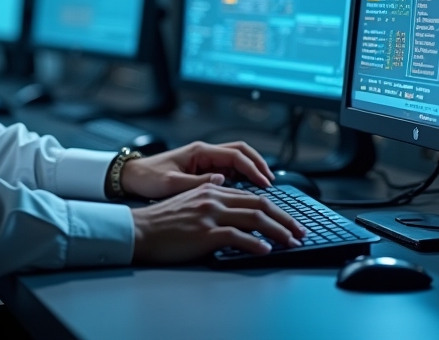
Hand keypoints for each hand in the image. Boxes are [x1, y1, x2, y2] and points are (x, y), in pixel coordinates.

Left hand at [120, 140, 274, 199]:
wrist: (133, 176)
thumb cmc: (149, 178)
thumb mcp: (172, 183)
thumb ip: (197, 182)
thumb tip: (223, 181)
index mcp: (199, 152)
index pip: (235, 155)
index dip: (253, 168)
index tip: (264, 183)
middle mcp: (204, 152)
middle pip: (241, 152)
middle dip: (258, 164)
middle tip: (271, 182)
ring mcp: (205, 160)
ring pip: (237, 160)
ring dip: (252, 169)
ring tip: (264, 186)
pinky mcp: (203, 169)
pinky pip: (229, 169)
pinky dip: (241, 177)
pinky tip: (247, 190)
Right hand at [130, 183, 306, 262]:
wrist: (139, 231)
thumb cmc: (162, 222)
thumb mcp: (190, 203)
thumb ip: (213, 203)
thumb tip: (236, 212)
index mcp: (212, 189)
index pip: (252, 196)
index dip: (275, 209)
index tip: (288, 221)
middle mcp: (214, 198)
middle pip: (260, 205)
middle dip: (285, 220)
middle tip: (299, 232)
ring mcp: (210, 215)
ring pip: (254, 219)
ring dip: (278, 232)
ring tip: (291, 242)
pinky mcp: (205, 233)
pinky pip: (238, 237)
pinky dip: (256, 244)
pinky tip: (266, 250)